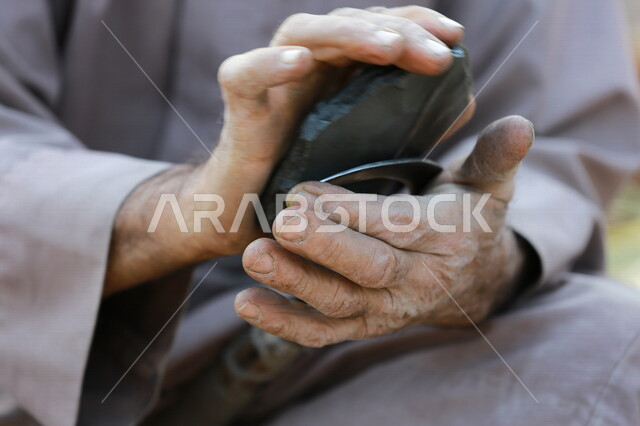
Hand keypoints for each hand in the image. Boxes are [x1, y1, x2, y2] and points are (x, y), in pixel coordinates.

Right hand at [105, 6, 464, 293]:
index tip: (455, 38)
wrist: (253, 221)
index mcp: (339, 73)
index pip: (377, 31)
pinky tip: (301, 62)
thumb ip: (414, 124)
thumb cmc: (311, 185)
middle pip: (348, 26)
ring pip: (302, 33)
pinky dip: (269, 64)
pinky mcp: (239, 110)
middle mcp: (306, 69)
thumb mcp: (374, 153)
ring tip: (388, 48)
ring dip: (346, 36)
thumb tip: (465, 100)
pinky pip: (244, 75)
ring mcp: (271, 84)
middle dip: (396, 32)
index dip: (415, 25)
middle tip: (438, 54)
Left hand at [235, 116, 534, 346]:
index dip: (354, 212)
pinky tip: (245, 303)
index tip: (307, 191)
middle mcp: (417, 282)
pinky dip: (282, 324)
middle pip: (368, 269)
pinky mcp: (362, 325)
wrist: (469, 280)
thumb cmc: (468, 220)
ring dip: (294, 283)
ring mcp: (386, 310)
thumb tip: (521, 124)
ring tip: (253, 256)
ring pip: (338, 303)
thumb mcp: (487, 187)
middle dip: (324, 247)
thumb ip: (495, 157)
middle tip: (282, 223)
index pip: (398, 226)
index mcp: (446, 241)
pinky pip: (321, 333)